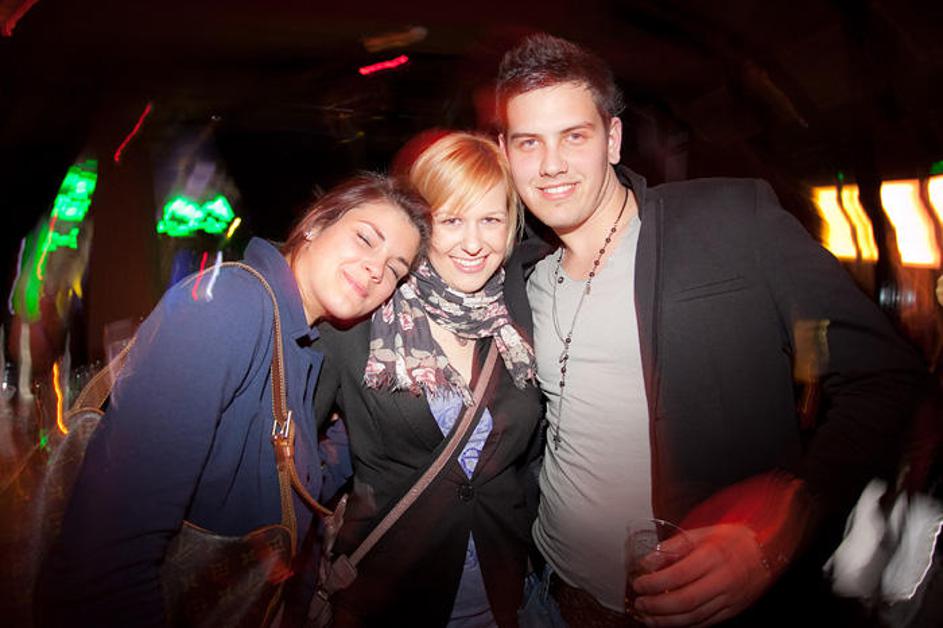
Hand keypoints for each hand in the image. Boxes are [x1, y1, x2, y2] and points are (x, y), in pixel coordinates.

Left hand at [629, 523, 771, 626]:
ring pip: (694, 617)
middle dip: (657, 606)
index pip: (678, 575)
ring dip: (666, 621)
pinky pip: (706, 622)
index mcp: (714, 556)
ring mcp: (730, 598)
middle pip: (685, 601)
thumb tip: (648, 560)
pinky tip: (669, 622)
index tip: (639, 583)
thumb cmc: (732, 538)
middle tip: (640, 603)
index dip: (654, 583)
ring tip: (648, 617)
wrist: (767, 549)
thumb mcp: (702, 533)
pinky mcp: (733, 610)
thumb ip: (674, 546)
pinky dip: (685, 625)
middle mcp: (723, 579)